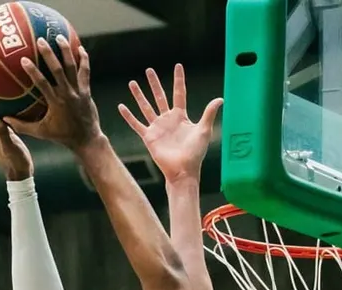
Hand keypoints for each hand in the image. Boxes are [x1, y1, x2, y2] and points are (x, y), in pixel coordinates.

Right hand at [6, 36, 101, 150]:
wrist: (87, 139)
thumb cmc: (62, 136)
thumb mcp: (41, 132)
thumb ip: (21, 126)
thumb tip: (3, 119)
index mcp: (55, 103)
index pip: (43, 84)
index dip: (33, 71)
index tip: (24, 59)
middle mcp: (68, 94)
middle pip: (59, 70)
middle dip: (50, 55)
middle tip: (41, 40)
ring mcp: (79, 91)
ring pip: (73, 67)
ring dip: (66, 51)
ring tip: (59, 36)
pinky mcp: (86, 90)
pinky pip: (85, 72)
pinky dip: (83, 59)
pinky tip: (80, 48)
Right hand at [118, 63, 221, 183]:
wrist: (183, 170)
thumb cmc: (195, 153)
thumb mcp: (204, 130)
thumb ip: (209, 113)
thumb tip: (220, 98)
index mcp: (181, 116)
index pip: (179, 94)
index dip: (178, 80)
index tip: (177, 66)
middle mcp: (168, 120)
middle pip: (159, 97)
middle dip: (154, 83)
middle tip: (149, 70)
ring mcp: (157, 127)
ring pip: (146, 107)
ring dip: (139, 95)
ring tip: (132, 83)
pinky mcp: (149, 137)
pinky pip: (136, 124)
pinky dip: (128, 116)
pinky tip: (121, 106)